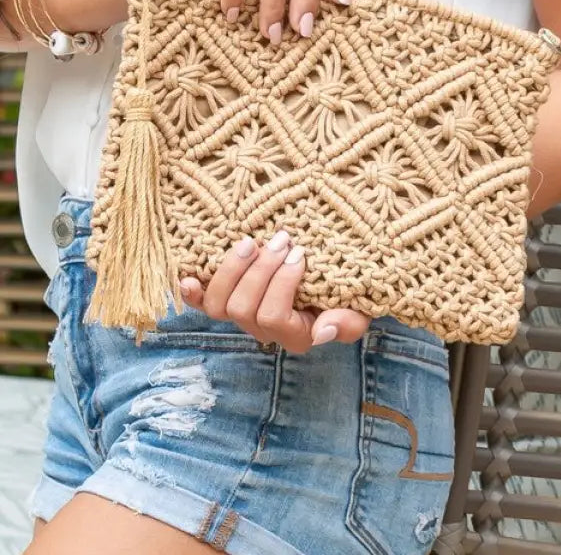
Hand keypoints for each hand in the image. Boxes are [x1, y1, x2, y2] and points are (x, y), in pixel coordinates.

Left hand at [179, 232, 370, 353]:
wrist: (334, 281)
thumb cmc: (347, 295)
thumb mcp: (359, 310)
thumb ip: (347, 324)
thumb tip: (320, 332)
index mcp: (294, 336)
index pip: (273, 316)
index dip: (282, 283)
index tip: (300, 253)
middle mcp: (263, 330)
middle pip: (241, 308)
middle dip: (259, 270)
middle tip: (281, 238)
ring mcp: (242, 315)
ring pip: (218, 304)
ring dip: (231, 269)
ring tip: (251, 242)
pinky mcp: (228, 298)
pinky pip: (202, 303)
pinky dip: (192, 292)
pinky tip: (186, 278)